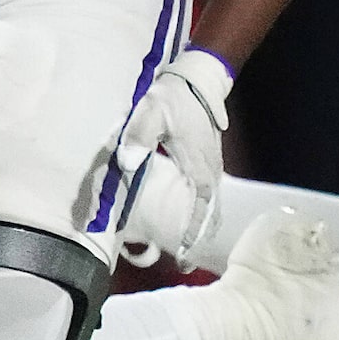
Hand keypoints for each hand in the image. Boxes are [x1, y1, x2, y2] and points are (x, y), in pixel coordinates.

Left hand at [111, 47, 230, 265]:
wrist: (198, 76)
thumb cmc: (176, 95)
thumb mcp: (152, 112)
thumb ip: (138, 138)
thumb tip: (127, 165)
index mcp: (200, 167)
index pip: (201, 210)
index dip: (192, 235)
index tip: (184, 258)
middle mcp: (210, 171)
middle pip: (210, 213)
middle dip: (199, 238)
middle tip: (185, 263)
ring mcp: (211, 165)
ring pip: (210, 204)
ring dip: (200, 225)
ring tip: (188, 247)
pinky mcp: (207, 158)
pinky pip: (207, 193)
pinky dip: (201, 211)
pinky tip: (190, 215)